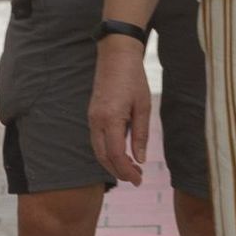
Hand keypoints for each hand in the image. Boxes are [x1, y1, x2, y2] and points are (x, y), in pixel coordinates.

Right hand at [88, 37, 152, 185]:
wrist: (116, 55)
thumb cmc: (133, 78)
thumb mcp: (143, 106)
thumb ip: (140, 134)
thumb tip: (140, 159)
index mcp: (110, 118)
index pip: (115, 154)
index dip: (126, 171)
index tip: (138, 180)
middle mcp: (96, 121)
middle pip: (103, 157)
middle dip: (119, 172)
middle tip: (136, 178)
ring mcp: (92, 117)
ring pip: (98, 150)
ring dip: (112, 163)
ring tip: (131, 169)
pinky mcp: (92, 114)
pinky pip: (96, 140)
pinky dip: (107, 152)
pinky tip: (121, 153)